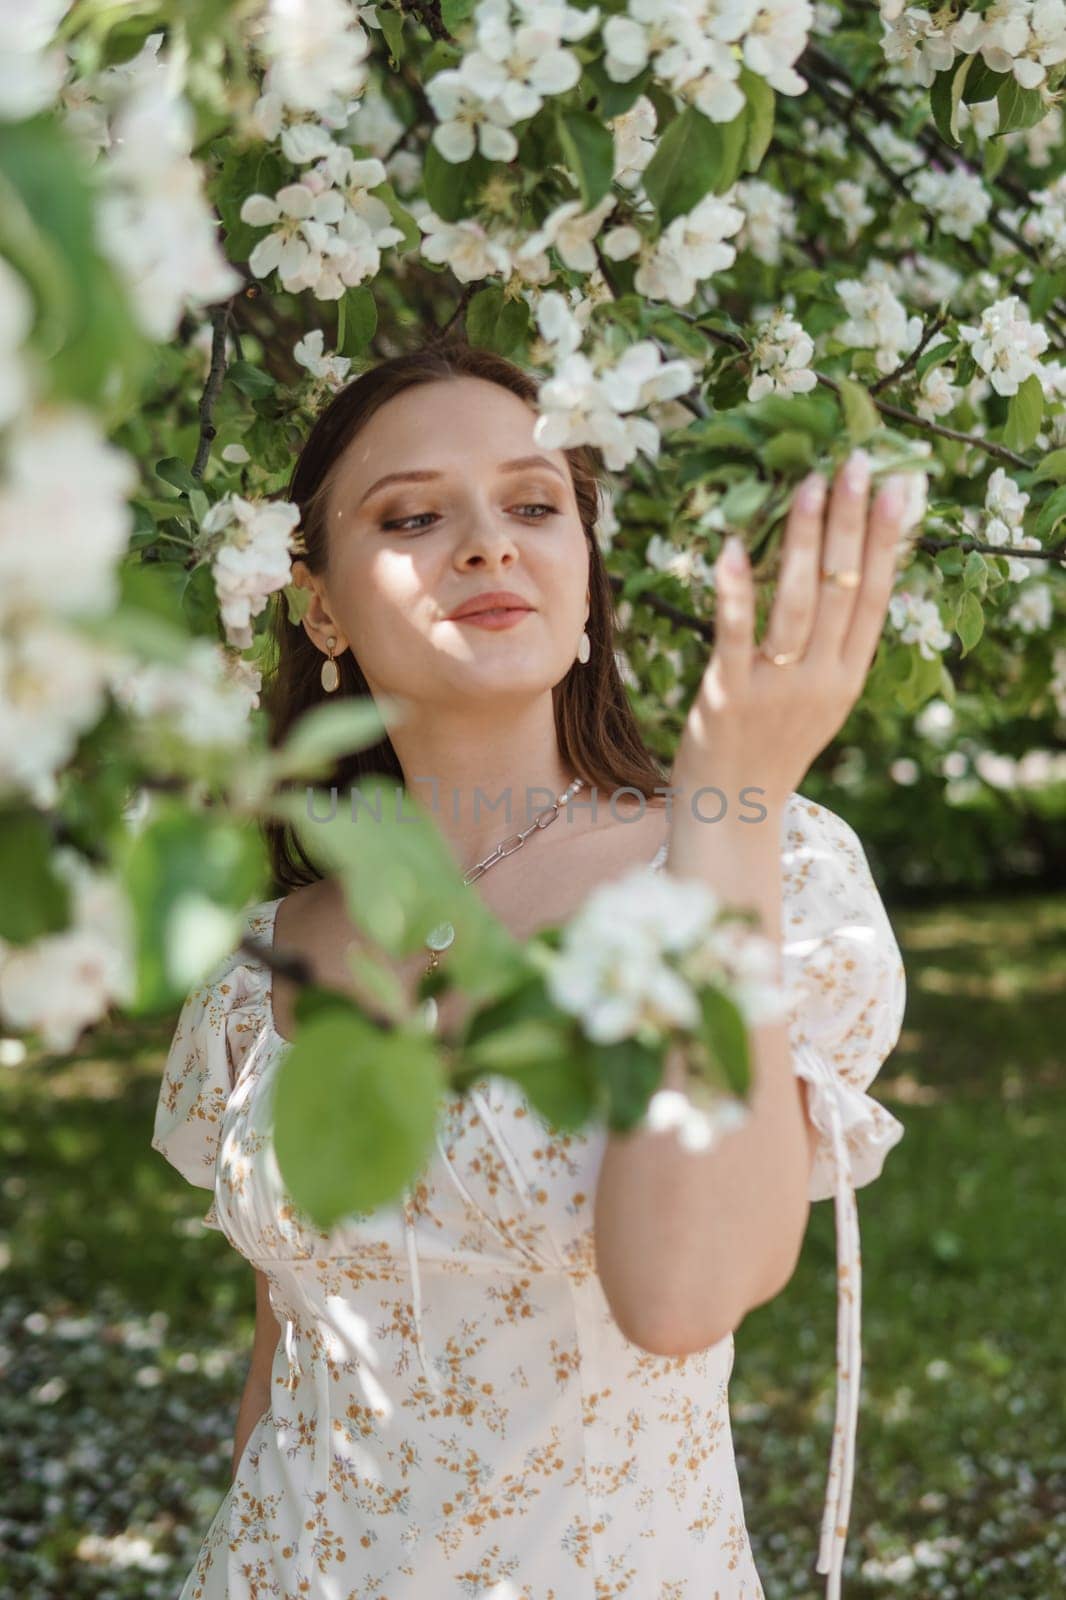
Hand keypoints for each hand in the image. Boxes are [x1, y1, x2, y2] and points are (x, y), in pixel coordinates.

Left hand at [672, 449, 908, 808]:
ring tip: (807, 486)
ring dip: (802, 540)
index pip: (875, 597)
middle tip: (855, 463)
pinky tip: (731, 547)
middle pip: (841, 589)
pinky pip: (734, 635)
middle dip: (850, 522)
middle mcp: (821, 680)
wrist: (734, 811)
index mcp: (848, 677)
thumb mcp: (819, 698)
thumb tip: (848, 573)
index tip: (897, 487)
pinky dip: (735, 590)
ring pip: (796, 603)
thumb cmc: (771, 746)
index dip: (887, 540)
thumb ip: (833, 645)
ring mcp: (775, 688)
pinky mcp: (727, 696)